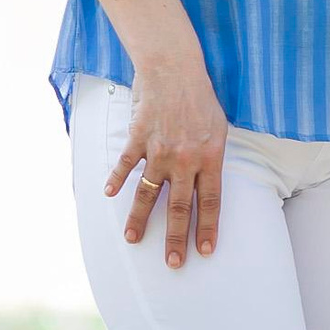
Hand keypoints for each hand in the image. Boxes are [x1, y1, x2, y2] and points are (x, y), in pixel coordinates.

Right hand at [105, 62, 229, 268]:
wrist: (175, 66)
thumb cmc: (200, 95)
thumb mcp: (219, 126)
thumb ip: (212, 156)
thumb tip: (207, 179)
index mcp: (210, 157)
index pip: (210, 201)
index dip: (207, 228)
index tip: (204, 251)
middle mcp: (185, 159)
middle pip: (179, 207)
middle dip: (175, 238)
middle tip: (173, 262)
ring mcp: (160, 150)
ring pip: (148, 193)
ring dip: (139, 219)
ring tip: (132, 239)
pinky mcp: (139, 138)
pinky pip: (126, 165)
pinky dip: (116, 180)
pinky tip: (109, 195)